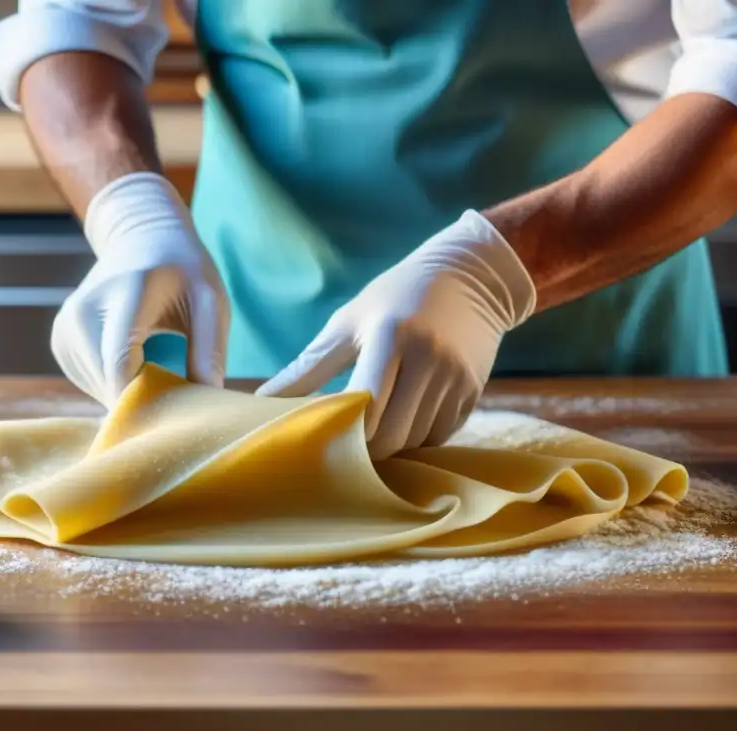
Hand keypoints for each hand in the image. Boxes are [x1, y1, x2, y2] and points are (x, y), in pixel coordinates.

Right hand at [52, 172, 229, 406]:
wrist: (141, 240)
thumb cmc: (184, 272)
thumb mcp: (211, 301)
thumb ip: (211, 349)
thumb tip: (206, 401)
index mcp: (126, 292)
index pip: (118, 360)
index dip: (141, 398)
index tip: (171, 416)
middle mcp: (85, 307)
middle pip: (105, 380)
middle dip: (140, 399)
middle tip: (174, 398)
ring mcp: (67, 324)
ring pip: (95, 386)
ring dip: (126, 392)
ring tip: (157, 373)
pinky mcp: (60, 338)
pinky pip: (87, 381)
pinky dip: (111, 385)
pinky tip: (134, 366)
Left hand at [256, 211, 535, 458]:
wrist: (472, 277)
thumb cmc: (397, 297)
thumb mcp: (350, 321)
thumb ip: (309, 365)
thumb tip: (262, 399)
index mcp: (391, 337)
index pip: (366, 407)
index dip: (344, 431)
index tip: (325, 435)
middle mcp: (428, 360)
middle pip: (392, 435)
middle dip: (366, 448)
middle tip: (346, 443)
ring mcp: (455, 379)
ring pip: (416, 441)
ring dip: (392, 444)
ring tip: (374, 429)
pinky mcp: (473, 393)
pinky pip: (440, 435)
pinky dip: (418, 437)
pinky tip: (405, 418)